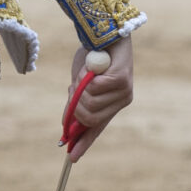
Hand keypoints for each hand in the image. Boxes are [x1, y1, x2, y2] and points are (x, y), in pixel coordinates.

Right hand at [65, 38, 134, 162]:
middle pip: (88, 119)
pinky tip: (94, 67)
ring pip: (90, 104)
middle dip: (75, 106)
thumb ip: (76, 101)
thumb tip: (67, 124)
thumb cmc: (92, 56)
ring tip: (86, 73)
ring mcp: (124, 93)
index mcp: (110, 105)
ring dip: (80, 87)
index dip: (84, 143)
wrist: (104, 33)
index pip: (96, 130)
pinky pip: (95, 89)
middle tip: (74, 88)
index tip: (72, 158)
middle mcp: (120, 102)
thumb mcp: (79, 83)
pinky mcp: (123, 81)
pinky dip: (87, 78)